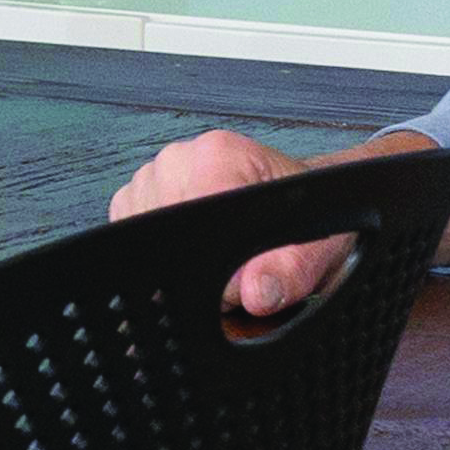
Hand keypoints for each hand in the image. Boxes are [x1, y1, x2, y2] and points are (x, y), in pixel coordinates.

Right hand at [109, 125, 449, 318]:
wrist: (310, 209)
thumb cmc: (311, 223)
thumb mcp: (315, 254)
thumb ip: (288, 274)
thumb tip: (256, 293)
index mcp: (221, 156)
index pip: (194, 229)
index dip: (219, 273)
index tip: (247, 278)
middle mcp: (182, 157)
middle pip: (167, 238)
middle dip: (200, 270)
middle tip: (240, 269)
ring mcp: (155, 173)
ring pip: (148, 241)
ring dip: (180, 262)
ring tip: (221, 257)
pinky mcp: (137, 195)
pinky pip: (133, 234)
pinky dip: (162, 255)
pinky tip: (195, 251)